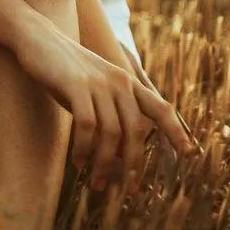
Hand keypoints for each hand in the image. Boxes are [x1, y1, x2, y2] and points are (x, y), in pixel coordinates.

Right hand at [15, 23, 195, 191]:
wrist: (38, 39)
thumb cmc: (65, 70)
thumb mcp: (95, 89)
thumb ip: (112, 113)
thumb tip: (123, 154)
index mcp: (127, 83)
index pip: (161, 108)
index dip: (177, 131)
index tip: (190, 155)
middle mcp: (118, 81)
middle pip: (136, 130)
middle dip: (134, 164)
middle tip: (127, 190)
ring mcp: (98, 82)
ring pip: (111, 133)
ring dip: (104, 163)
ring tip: (96, 182)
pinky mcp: (76, 85)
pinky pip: (88, 126)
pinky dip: (84, 149)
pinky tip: (78, 162)